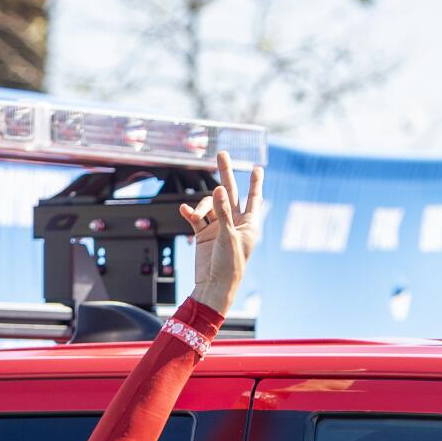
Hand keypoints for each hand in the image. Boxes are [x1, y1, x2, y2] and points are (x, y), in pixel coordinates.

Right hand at [180, 148, 264, 316]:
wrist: (213, 286)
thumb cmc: (229, 265)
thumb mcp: (228, 236)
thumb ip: (223, 211)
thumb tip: (218, 188)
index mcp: (249, 224)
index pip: (254, 198)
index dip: (255, 182)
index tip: (257, 168)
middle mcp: (234, 223)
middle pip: (230, 193)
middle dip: (225, 174)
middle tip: (222, 154)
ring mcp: (218, 227)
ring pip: (210, 205)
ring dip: (202, 205)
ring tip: (196, 212)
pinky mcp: (204, 234)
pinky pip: (197, 218)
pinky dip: (191, 213)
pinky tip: (185, 210)